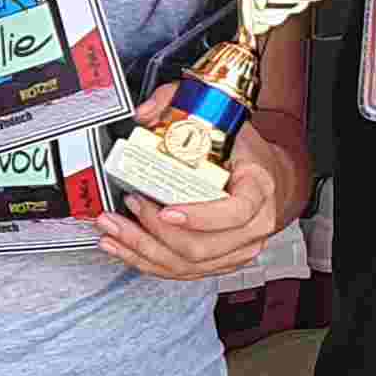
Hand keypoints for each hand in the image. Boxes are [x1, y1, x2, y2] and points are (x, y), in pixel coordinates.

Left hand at [98, 105, 296, 279]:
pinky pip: (181, 272)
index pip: (235, 212)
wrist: (262, 174)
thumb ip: (175, 104)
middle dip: (154, 233)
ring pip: (187, 264)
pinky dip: (147, 262)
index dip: (199, 217)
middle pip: (202, 246)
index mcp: (258, 188)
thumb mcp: (217, 116)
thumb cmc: (241, 150)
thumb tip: (143, 114)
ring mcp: (238, 248)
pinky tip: (122, 248)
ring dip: (143, 250)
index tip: (167, 211)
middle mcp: (253, 225)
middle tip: (126, 208)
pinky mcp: (219, 261)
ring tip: (112, 229)